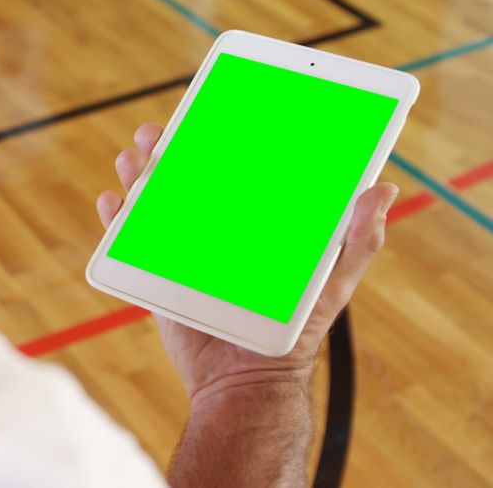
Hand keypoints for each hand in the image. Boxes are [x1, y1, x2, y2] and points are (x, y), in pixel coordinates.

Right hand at [96, 123, 398, 404]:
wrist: (245, 381)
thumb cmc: (294, 332)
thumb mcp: (331, 282)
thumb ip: (357, 240)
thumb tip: (382, 190)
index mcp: (253, 223)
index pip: (234, 171)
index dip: (220, 139)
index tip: (209, 112)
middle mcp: (217, 230)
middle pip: (187, 178)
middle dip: (169, 149)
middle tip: (158, 132)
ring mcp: (184, 249)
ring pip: (155, 201)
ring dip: (139, 175)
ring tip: (133, 158)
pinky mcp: (158, 273)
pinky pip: (130, 241)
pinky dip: (116, 218)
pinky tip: (112, 200)